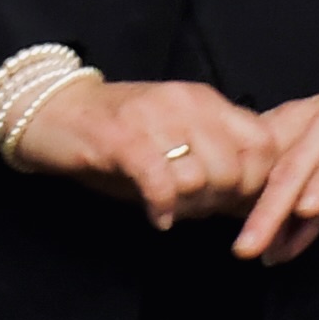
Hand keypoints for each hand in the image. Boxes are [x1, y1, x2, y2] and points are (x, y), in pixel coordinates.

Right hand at [10, 78, 278, 230]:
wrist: (54, 112)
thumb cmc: (120, 140)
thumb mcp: (177, 143)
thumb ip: (218, 164)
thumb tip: (262, 203)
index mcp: (206, 102)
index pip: (264, 145)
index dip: (259, 184)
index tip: (234, 204)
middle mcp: (186, 103)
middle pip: (236, 169)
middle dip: (221, 202)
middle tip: (196, 209)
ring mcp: (153, 118)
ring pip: (200, 176)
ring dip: (190, 206)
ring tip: (172, 209)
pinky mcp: (121, 138)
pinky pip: (159, 180)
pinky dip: (163, 206)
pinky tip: (158, 217)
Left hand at [233, 34, 318, 266]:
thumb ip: (309, 217)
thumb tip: (275, 254)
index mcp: (286, 134)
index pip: (250, 174)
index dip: (231, 205)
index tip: (221, 240)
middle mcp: (301, 127)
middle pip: (267, 176)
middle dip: (250, 217)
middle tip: (237, 251)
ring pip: (295, 169)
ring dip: (274, 209)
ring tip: (257, 243)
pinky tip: (308, 208)